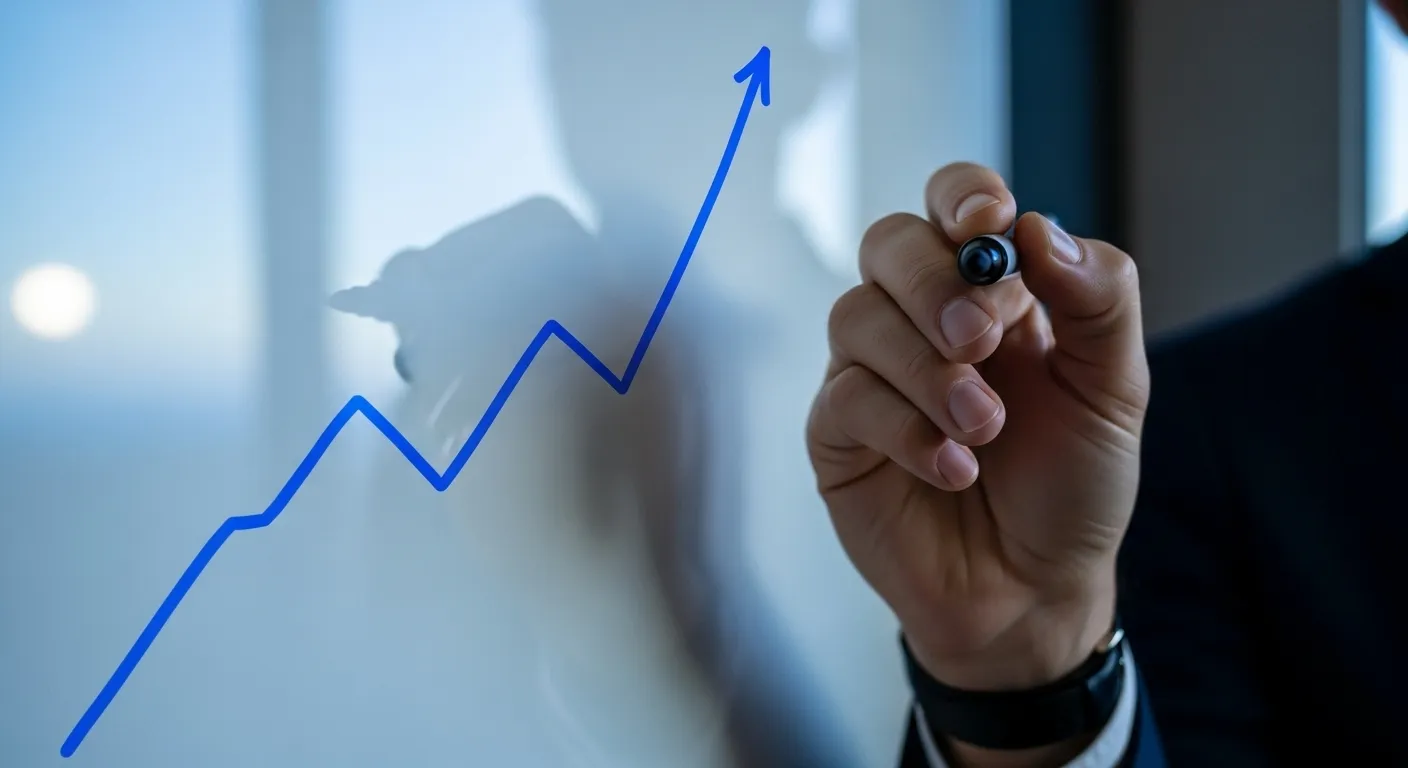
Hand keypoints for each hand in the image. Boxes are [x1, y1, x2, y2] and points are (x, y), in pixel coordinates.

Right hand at [806, 163, 1148, 692]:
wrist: (1034, 589)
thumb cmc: (1072, 485)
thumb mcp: (1113, 389)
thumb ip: (1098, 300)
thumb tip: (1039, 228)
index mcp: (990, 289)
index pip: (953, 203)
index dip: (960, 196)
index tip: (988, 222)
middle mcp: (920, 317)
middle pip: (889, 243)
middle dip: (933, 284)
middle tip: (983, 341)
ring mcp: (871, 372)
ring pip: (855, 316)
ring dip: (926, 370)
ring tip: (984, 429)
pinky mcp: (838, 433)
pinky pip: (846, 398)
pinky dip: (906, 430)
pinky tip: (956, 469)